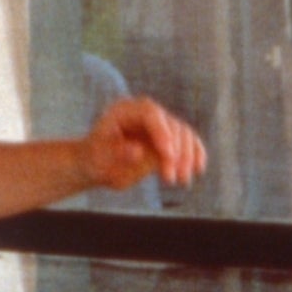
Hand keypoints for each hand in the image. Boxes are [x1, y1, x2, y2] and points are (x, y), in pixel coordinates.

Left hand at [84, 97, 206, 193]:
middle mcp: (146, 113)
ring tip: (182, 180)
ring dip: (187, 157)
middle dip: (175, 152)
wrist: (96, 166)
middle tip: (171, 179)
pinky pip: (189, 141)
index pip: (150, 113)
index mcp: (125, 110)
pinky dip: (196, 154)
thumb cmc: (93, 160)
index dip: (162, 132)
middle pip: (171, 124)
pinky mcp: (169, 137)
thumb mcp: (97, 158)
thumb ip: (116, 152)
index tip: (167, 155)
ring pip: (184, 134)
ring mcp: (160, 124)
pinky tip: (198, 169)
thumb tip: (138, 151)